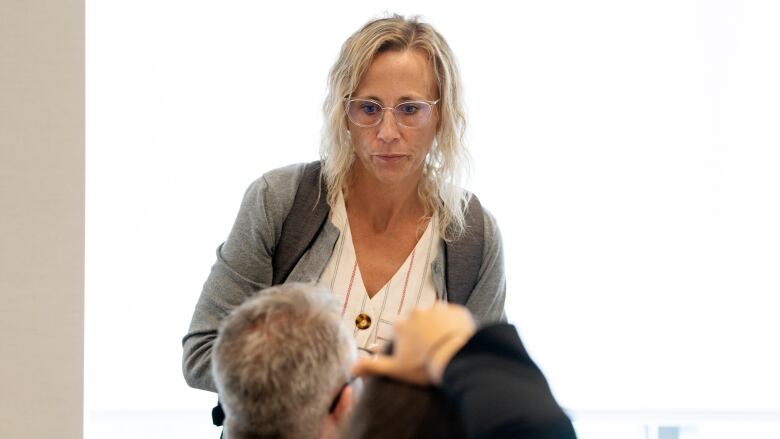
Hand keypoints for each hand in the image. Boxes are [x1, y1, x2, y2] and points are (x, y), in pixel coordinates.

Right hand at [351, 302, 475, 384]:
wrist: (455, 358)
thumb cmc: (424, 365)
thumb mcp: (395, 369)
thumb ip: (373, 366)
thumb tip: (352, 368)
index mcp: (402, 324)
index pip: (400, 330)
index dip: (406, 342)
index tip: (414, 353)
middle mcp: (418, 311)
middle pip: (418, 321)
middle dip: (422, 332)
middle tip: (430, 350)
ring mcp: (439, 309)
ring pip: (436, 317)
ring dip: (439, 327)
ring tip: (444, 345)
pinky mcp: (457, 311)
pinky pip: (455, 316)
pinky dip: (455, 325)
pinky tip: (457, 339)